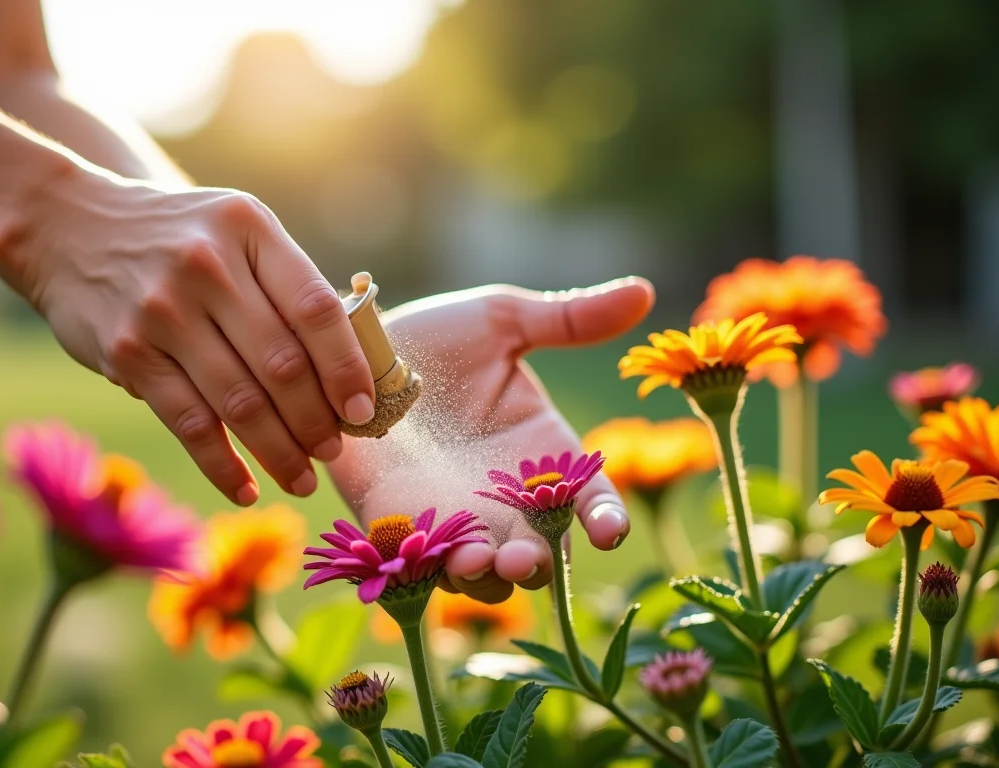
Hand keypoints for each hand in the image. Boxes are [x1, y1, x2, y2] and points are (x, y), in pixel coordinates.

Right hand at [3, 172, 376, 504]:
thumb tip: (349, 372)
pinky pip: (188, 422)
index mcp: (249, 229)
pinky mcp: (128, 353)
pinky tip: (246, 488)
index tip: (364, 409)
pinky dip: (222, 464)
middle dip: (317, 419)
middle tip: (335, 450)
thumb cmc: (178, 239)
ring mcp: (163, 311)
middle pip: (282, 363)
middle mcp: (207, 266)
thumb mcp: (235, 232)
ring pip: (239, 401)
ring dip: (279, 450)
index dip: (347, 367)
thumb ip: (285, 285)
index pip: (316, 309)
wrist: (68, 226)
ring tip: (303, 477)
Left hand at [325, 277, 654, 601]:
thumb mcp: (501, 321)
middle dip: (536, 565)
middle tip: (524, 559)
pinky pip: (415, 568)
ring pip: (479, 575)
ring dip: (480, 577)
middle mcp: (506, 503)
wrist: (355, 352)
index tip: (609, 529)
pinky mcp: (396, 530)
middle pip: (539, 556)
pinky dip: (421, 574)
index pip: (589, 501)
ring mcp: (452, 522)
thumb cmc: (439, 338)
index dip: (603, 519)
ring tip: (473, 560)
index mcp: (545, 458)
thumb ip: (567, 319)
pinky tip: (420, 562)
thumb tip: (643, 290)